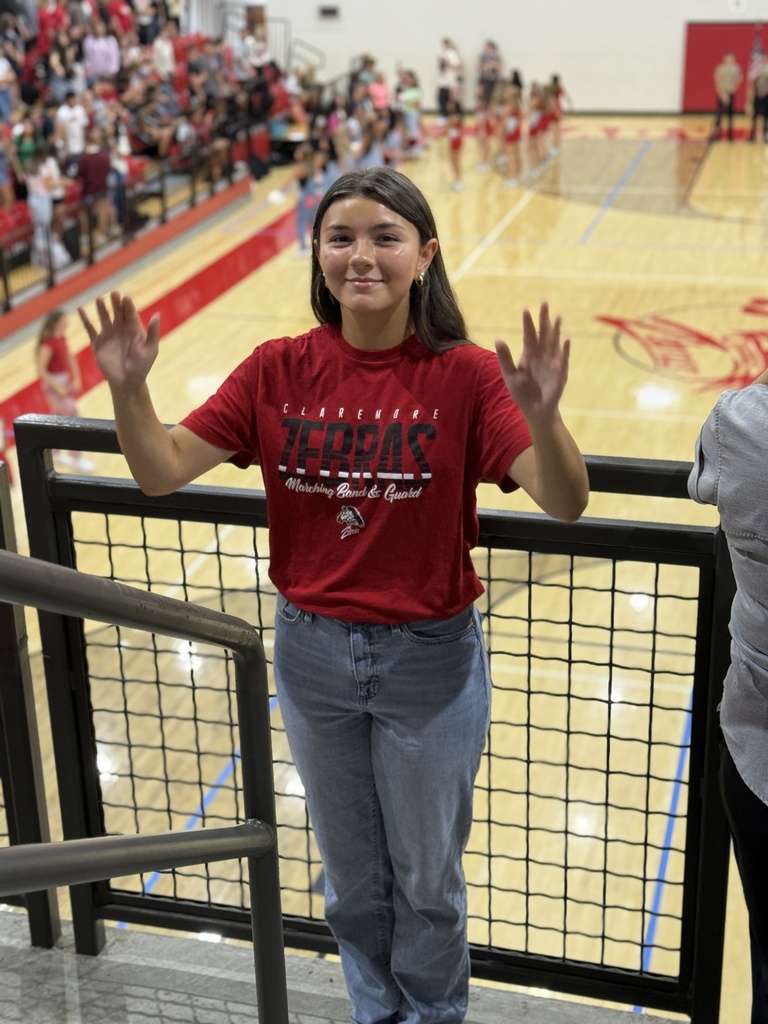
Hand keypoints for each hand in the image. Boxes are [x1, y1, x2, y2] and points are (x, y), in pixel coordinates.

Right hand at [78, 291, 159, 391]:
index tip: (126, 298)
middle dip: (116, 303)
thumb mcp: (150, 349)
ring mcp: (108, 334)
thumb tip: (157, 315)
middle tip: (114, 293)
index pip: (130, 314)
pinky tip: (80, 309)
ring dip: (101, 308)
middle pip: (117, 312)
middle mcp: (121, 329)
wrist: (127, 382)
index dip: (128, 306)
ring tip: (99, 299)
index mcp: (134, 330)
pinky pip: (90, 328)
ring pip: (104, 317)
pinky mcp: (97, 342)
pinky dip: (85, 319)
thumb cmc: (141, 367)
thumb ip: (153, 333)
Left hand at [495, 303, 569, 424]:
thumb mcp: (510, 374)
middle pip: (543, 333)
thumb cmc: (521, 391)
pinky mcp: (560, 372)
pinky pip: (563, 359)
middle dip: (544, 319)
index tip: (526, 309)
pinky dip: (564, 351)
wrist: (535, 409)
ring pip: (554, 342)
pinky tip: (566, 341)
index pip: (529, 334)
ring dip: (556, 330)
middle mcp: (541, 354)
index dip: (528, 323)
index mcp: (529, 353)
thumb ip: (505, 357)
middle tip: (544, 303)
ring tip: (557, 317)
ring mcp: (552, 361)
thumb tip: (498, 339)